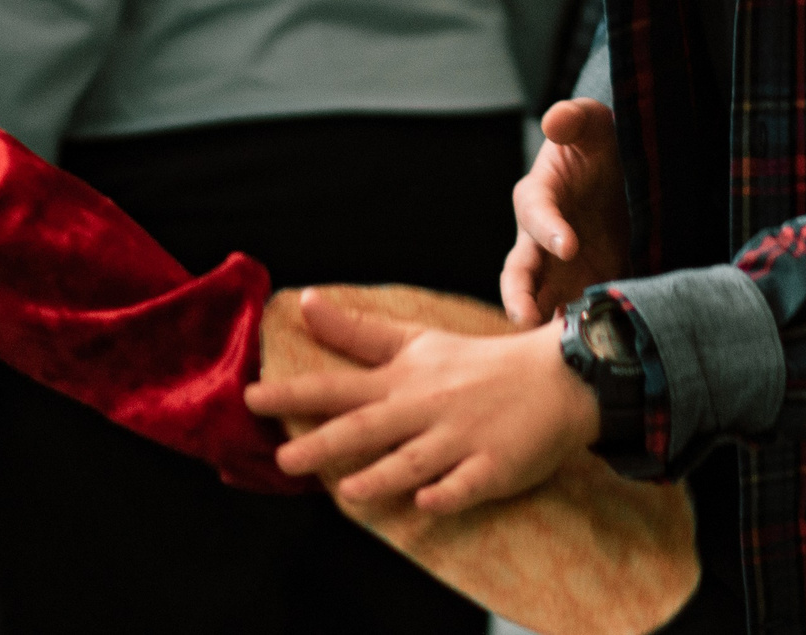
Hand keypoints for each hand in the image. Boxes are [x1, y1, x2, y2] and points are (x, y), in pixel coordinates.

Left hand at [244, 291, 598, 515]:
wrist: (555, 377)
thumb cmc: (477, 362)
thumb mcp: (415, 340)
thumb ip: (358, 332)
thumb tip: (306, 303)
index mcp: (403, 380)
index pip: (339, 385)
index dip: (294, 392)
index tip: (251, 397)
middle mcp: (425, 408)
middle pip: (368, 427)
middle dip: (326, 442)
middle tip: (285, 458)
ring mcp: (460, 438)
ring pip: (416, 460)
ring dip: (383, 475)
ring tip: (348, 491)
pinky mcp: (494, 466)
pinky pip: (468, 483)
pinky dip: (449, 492)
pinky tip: (427, 503)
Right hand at [501, 98, 630, 327]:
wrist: (623, 175)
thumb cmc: (601, 144)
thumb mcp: (593, 124)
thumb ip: (574, 119)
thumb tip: (555, 121)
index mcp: (536, 198)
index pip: (534, 214)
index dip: (548, 229)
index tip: (569, 244)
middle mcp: (541, 242)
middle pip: (518, 276)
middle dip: (519, 298)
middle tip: (529, 318)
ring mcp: (562, 272)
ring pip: (543, 306)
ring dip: (548, 326)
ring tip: (564, 349)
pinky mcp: (589, 289)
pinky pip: (580, 316)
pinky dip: (585, 334)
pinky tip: (603, 348)